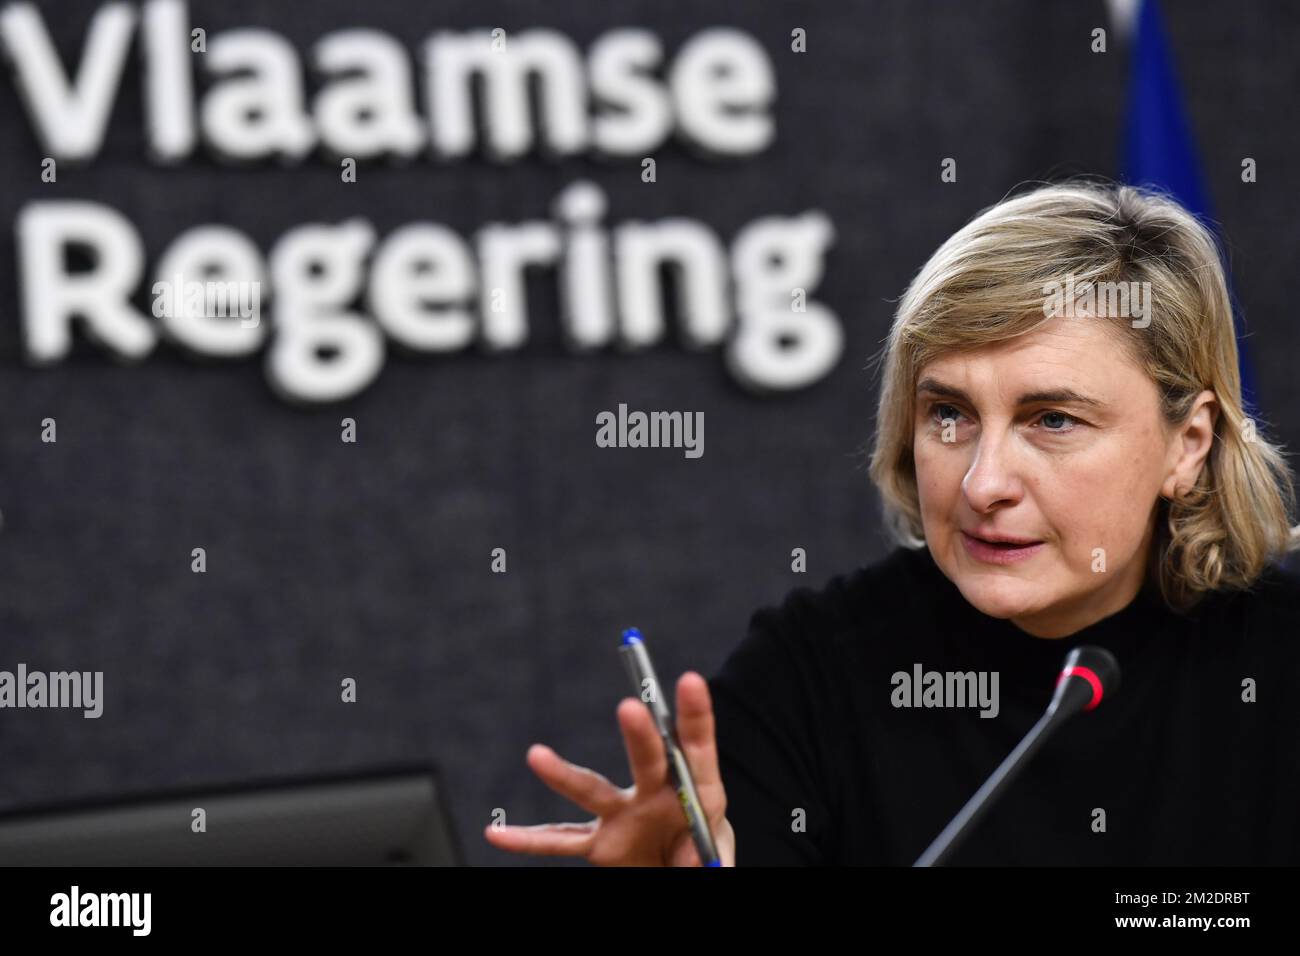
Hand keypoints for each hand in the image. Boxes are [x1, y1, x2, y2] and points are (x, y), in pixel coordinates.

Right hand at [483, 671, 734, 865]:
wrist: (680, 872)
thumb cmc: (704, 855)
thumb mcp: (717, 857)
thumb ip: (706, 857)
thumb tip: (690, 862)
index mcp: (696, 789)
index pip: (695, 746)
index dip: (694, 715)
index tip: (690, 681)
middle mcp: (654, 792)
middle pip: (648, 758)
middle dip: (640, 735)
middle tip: (631, 707)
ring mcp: (623, 815)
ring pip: (592, 791)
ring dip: (564, 775)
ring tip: (535, 755)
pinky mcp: (600, 844)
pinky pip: (561, 841)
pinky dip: (528, 840)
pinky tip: (497, 832)